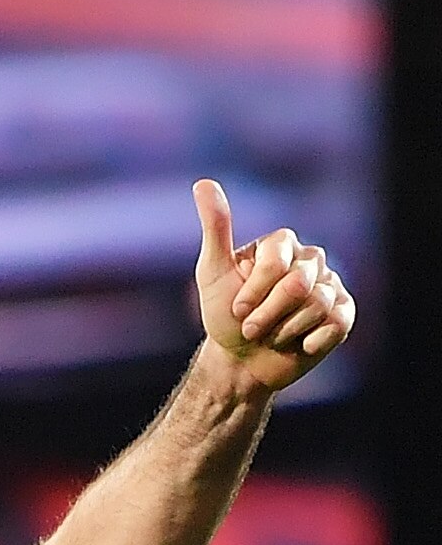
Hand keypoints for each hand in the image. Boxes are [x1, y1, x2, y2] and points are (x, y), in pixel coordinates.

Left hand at [193, 179, 354, 396]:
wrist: (241, 362)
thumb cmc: (225, 317)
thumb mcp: (213, 273)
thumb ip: (216, 228)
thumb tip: (202, 182)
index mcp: (283, 244)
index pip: (277, 263)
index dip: (254, 293)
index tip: (238, 310)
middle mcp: (310, 260)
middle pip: (298, 286)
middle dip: (268, 316)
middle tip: (252, 328)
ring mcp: (330, 285)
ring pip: (317, 306)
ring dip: (285, 332)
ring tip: (274, 336)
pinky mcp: (343, 313)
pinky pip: (336, 323)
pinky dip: (312, 342)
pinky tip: (300, 345)